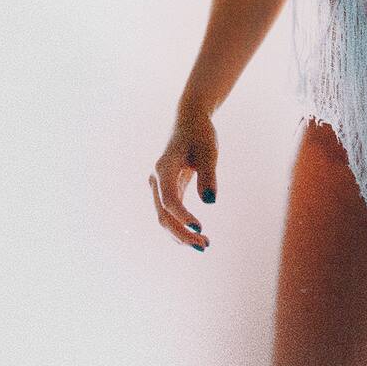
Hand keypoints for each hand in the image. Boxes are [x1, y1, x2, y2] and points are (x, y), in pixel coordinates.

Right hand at [149, 105, 218, 249]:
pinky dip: (181, 225)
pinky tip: (197, 234)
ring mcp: (159, 186)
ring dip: (181, 233)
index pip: (169, 200)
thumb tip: (210, 201)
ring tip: (204, 244)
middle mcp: (156, 179)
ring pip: (164, 217)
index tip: (200, 228)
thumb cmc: (200, 133)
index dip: (183, 216)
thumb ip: (208, 174)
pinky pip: (170, 212)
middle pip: (163, 215)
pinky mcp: (166, 189)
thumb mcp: (209, 150)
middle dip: (181, 233)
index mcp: (164, 168)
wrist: (189, 120)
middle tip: (204, 245)